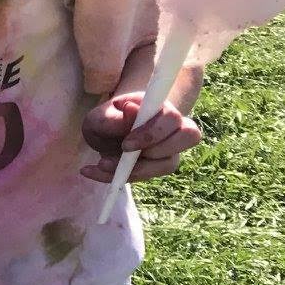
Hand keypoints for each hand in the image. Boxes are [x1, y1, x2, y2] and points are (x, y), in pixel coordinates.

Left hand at [80, 89, 202, 182]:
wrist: (104, 134)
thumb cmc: (106, 120)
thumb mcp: (100, 117)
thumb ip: (115, 117)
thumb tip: (132, 109)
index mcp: (159, 107)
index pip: (172, 117)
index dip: (153, 133)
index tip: (126, 145)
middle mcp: (172, 127)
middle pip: (189, 137)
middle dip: (155, 150)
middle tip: (123, 153)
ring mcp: (170, 148)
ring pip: (170, 163)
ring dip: (136, 169)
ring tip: (103, 164)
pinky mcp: (160, 166)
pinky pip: (148, 176)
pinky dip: (121, 177)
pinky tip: (95, 172)